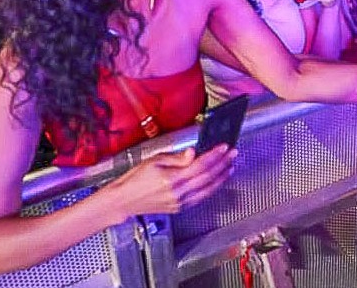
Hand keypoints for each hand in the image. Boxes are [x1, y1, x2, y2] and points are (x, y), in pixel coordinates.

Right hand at [106, 146, 235, 218]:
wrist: (124, 201)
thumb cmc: (135, 179)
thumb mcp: (154, 161)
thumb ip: (177, 158)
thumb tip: (193, 152)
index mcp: (171, 179)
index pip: (199, 165)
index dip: (214, 155)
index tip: (224, 147)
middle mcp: (178, 193)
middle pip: (207, 177)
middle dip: (222, 164)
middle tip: (232, 154)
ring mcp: (180, 203)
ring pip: (207, 189)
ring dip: (221, 177)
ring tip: (230, 166)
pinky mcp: (179, 208)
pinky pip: (201, 198)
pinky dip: (212, 188)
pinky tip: (218, 181)